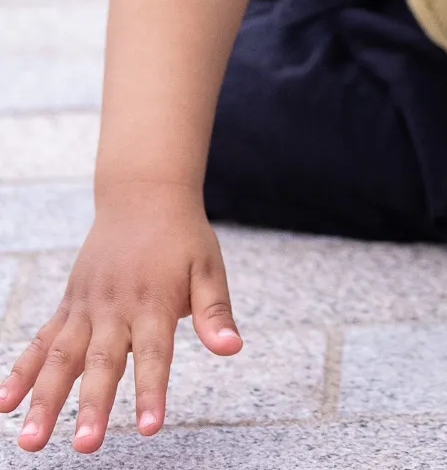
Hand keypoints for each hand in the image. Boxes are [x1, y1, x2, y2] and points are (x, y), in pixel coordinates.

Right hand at [0, 190, 240, 453]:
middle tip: (85, 446)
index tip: (150, 427)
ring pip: (62, 358)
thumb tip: (232, 348)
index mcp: (153, 301)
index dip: (152, 391)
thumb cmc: (181, 236)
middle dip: (91, 406)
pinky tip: (4, 402)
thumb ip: (215, 311)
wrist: (143, 193)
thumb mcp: (208, 266)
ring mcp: (86, 306)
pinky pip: (41, 341)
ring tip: (31, 441)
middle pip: (101, 362)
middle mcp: (115, 307)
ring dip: (44, 400)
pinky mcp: (68, 305)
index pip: (155, 354)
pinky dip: (22, 371)